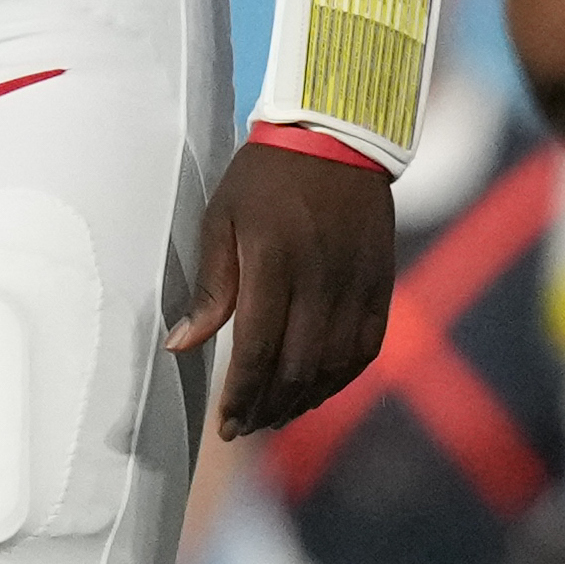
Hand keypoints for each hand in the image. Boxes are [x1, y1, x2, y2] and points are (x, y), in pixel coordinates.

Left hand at [171, 134, 396, 437]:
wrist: (336, 136)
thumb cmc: (265, 177)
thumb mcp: (222, 218)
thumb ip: (210, 287)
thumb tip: (182, 346)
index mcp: (273, 260)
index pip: (258, 350)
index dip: (241, 396)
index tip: (225, 423)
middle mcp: (320, 277)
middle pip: (296, 368)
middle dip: (267, 408)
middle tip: (245, 427)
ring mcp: (356, 283)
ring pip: (333, 366)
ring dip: (303, 401)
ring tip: (275, 417)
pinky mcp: (382, 283)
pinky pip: (366, 349)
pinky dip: (342, 378)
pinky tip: (317, 391)